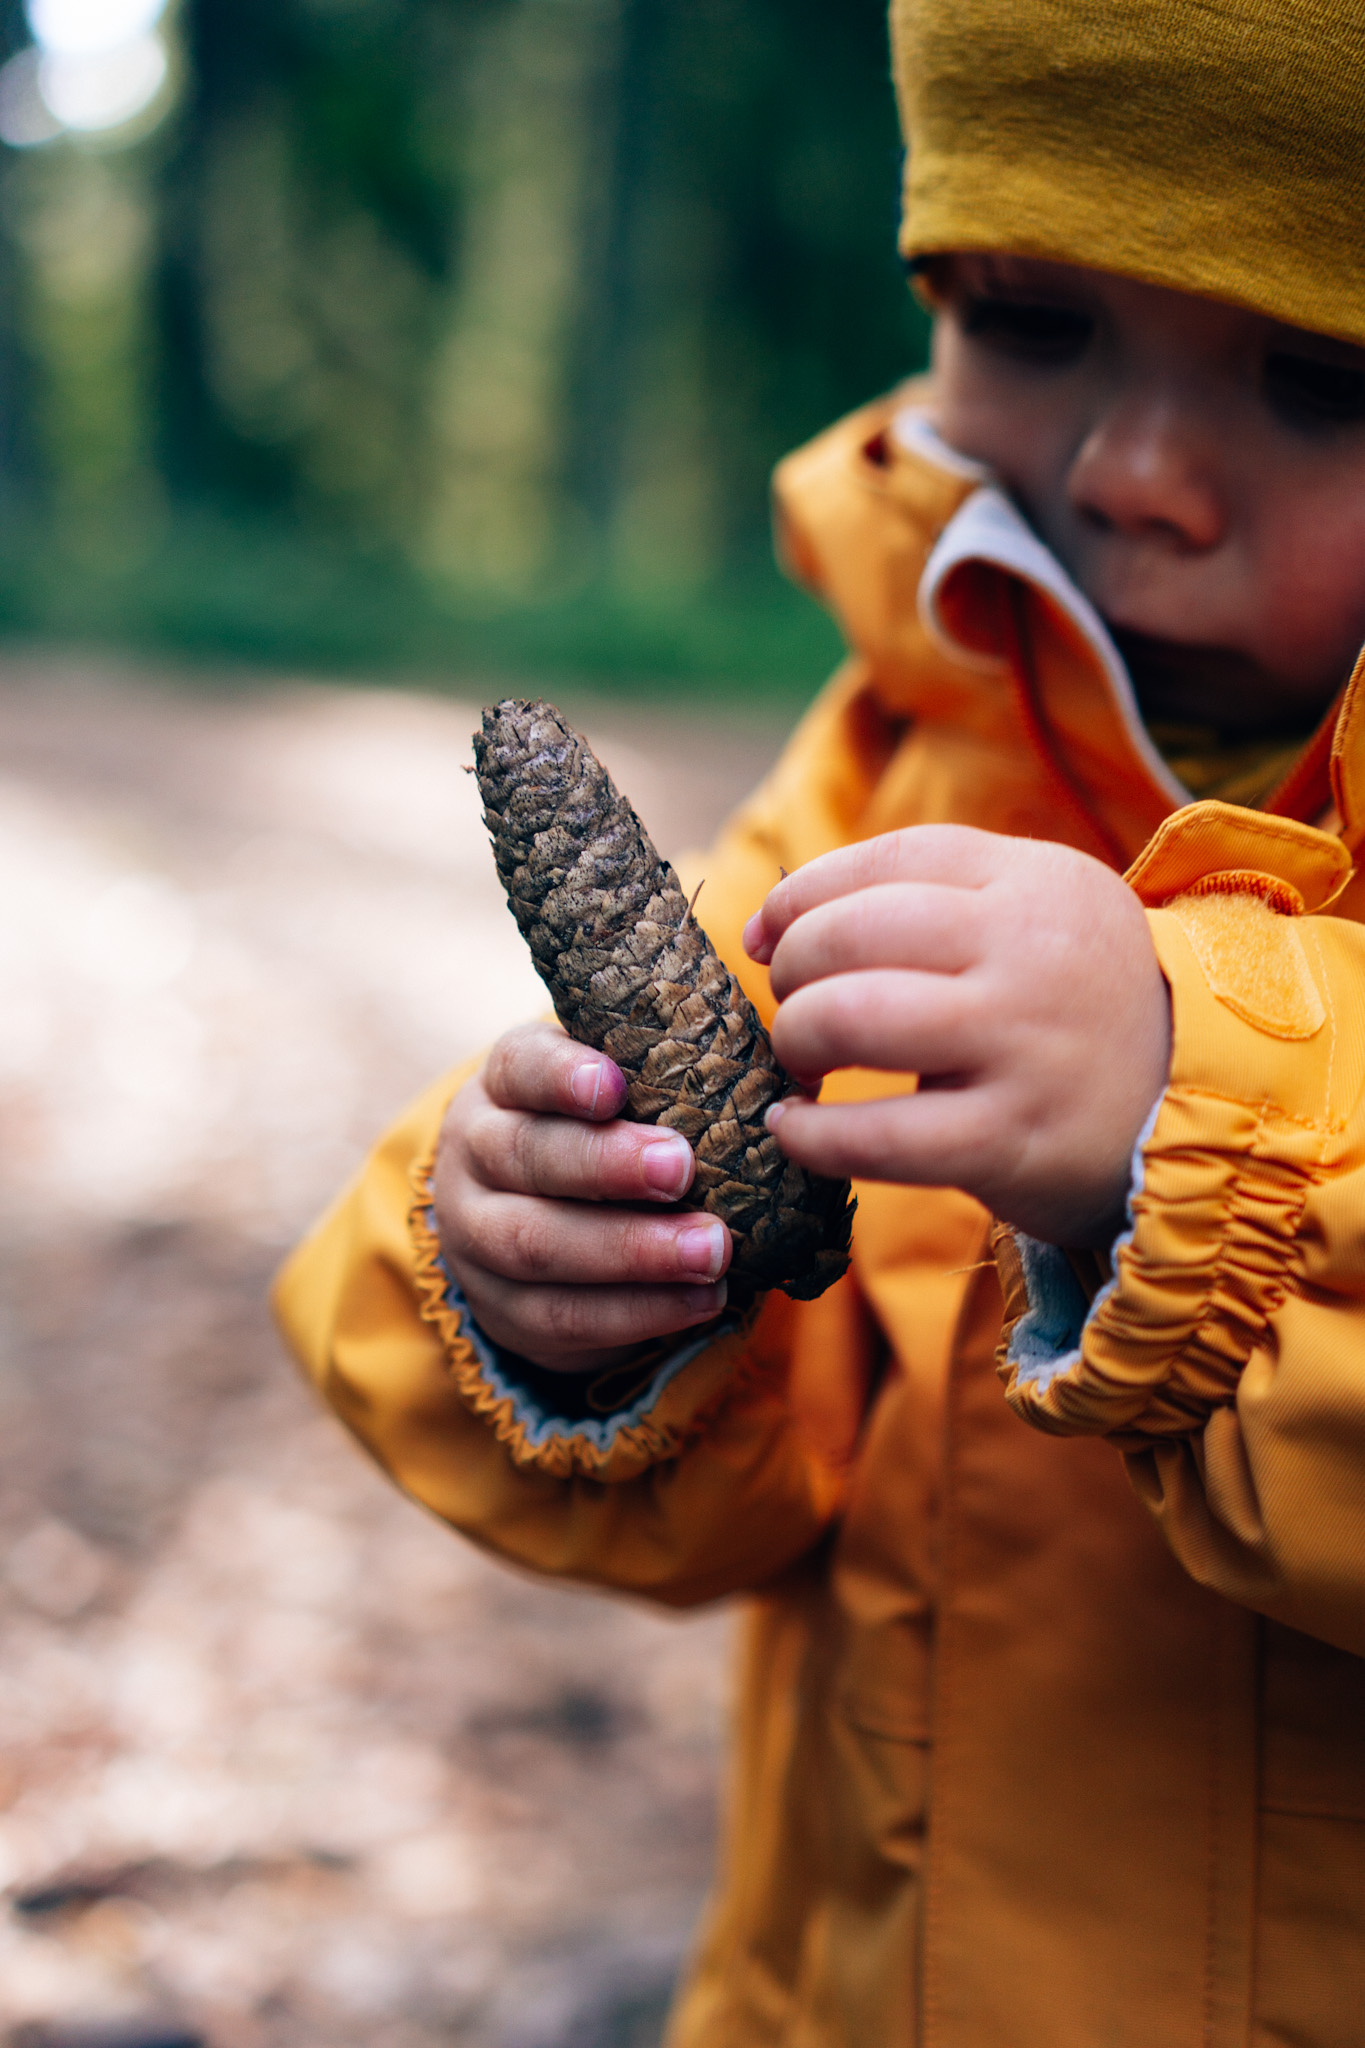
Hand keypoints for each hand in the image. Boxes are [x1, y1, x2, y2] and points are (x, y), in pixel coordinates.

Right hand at [433, 1021, 730, 1373]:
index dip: (562, 1075)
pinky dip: (636, 1313)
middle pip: (523, 1156)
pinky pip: (561, 1317)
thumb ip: (700, 1080)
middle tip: (680, 1169)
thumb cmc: (616, 1134)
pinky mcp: (502, 1309)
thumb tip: (800, 1092)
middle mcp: (473, 1151)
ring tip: (711, 1251)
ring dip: (629, 1251)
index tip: (615, 1085)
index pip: (520, 1067)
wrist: (550, 1221)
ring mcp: (474, 1235)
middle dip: (605, 1165)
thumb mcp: (638, 1094)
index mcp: (507, 1082)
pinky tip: (703, 1301)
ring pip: (535, 1245)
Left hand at [743, 826, 1170, 1245]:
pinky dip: (810, 1134)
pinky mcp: (1011, 1139)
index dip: (801, 895)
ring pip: (851, 1017)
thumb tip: (769, 922)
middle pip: (852, 931)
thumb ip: (926, 901)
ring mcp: (1023, 1046)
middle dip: (792, 970)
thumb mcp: (1036, 920)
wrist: (1190, 1115)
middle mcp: (1032, 952)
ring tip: (801, 1061)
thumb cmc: (1072, 1011)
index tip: (766, 935)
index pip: (887, 858)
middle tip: (793, 1006)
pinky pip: (876, 1136)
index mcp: (1037, 881)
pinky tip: (795, 1128)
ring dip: (796, 1038)